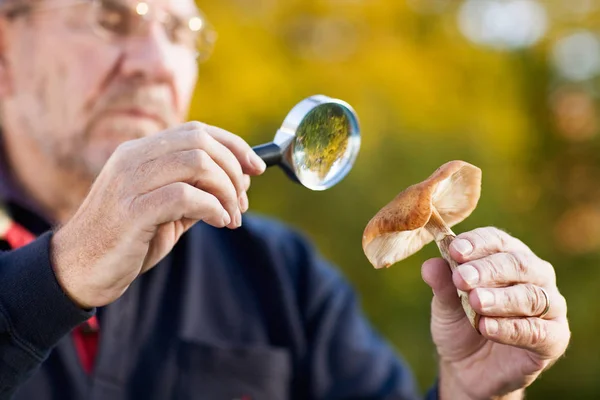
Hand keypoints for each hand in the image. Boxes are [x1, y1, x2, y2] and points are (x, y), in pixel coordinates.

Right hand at [50, 121, 265, 308]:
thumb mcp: (165, 211)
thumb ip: (195, 192)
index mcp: (141, 153)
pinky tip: (220, 223)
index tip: (257, 166)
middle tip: (242, 201)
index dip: (234, 145)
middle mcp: (133, 158)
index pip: (197, 131)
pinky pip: (185, 196)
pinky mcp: (131, 210)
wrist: (79, 270)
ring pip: (197, 163)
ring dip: (227, 191)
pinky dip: (213, 208)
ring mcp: (130, 182)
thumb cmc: (126, 239)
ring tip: (232, 217)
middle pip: (201, 142)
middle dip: (234, 169)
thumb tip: (238, 183)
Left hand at [421, 227, 569, 399]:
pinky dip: (509, 328)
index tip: (453, 250)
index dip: (476, 243)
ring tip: (474, 302)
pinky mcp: (554, 337)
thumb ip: (442, 285)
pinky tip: (486, 327)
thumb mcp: (445, 304)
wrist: (469, 366)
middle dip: (487, 270)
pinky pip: (536, 331)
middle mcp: (535, 275)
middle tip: (461, 277)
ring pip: (530, 296)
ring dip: (500, 298)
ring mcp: (550, 305)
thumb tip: (430, 265)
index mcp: (508, 255)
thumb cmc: (460, 323)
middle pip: (517, 264)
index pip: (496, 240)